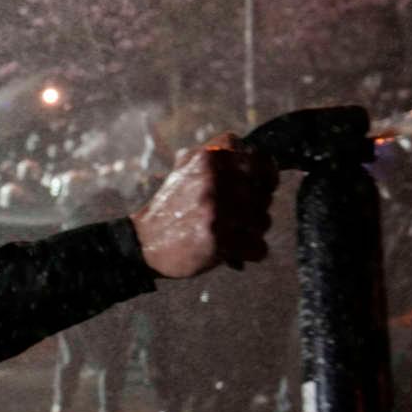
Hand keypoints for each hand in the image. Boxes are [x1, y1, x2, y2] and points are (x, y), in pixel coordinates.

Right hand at [131, 133, 277, 277]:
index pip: (259, 158)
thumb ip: (221, 158)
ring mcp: (216, 209)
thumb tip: (267, 162)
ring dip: (250, 233)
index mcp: (208, 158)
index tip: (253, 187)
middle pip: (264, 194)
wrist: (143, 244)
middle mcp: (213, 179)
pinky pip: (258, 247)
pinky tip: (232, 253)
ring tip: (226, 235)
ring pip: (264, 221)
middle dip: (254, 209)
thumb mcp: (187, 169)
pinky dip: (248, 254)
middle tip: (231, 219)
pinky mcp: (218, 239)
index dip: (262, 174)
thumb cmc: (173, 209)